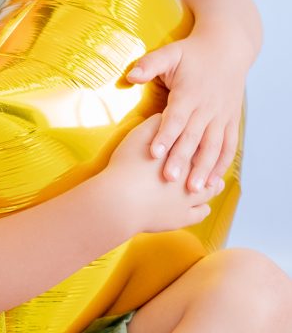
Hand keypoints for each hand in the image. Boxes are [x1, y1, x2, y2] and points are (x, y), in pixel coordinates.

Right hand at [106, 114, 224, 234]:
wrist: (119, 201)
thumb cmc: (126, 167)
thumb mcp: (138, 137)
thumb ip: (155, 124)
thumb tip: (167, 114)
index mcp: (182, 154)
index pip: (198, 145)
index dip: (200, 142)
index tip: (201, 139)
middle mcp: (191, 176)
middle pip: (207, 168)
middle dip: (210, 164)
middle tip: (211, 161)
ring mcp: (188, 199)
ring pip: (208, 191)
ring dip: (212, 187)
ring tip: (213, 184)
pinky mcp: (181, 218)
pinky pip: (199, 214)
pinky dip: (203, 210)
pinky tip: (202, 207)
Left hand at [125, 34, 245, 192]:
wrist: (229, 48)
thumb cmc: (193, 53)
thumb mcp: (170, 53)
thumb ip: (150, 64)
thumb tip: (130, 75)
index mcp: (190, 93)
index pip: (176, 117)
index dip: (165, 135)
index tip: (153, 153)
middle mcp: (207, 107)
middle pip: (193, 137)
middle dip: (182, 159)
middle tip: (169, 179)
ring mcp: (221, 116)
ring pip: (213, 146)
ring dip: (204, 168)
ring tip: (194, 189)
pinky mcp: (231, 121)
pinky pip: (229, 146)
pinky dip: (222, 164)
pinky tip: (212, 182)